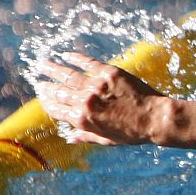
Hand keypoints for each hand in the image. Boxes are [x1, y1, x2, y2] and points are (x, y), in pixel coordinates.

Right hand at [32, 52, 167, 145]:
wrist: (156, 118)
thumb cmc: (134, 132)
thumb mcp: (108, 140)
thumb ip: (87, 136)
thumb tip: (71, 138)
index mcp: (82, 119)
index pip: (56, 109)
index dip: (47, 103)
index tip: (43, 98)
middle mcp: (86, 101)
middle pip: (59, 91)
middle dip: (46, 86)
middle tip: (39, 81)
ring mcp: (97, 85)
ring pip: (69, 75)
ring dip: (53, 69)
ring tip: (42, 64)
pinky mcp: (110, 73)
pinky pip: (89, 63)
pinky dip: (76, 58)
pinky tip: (67, 54)